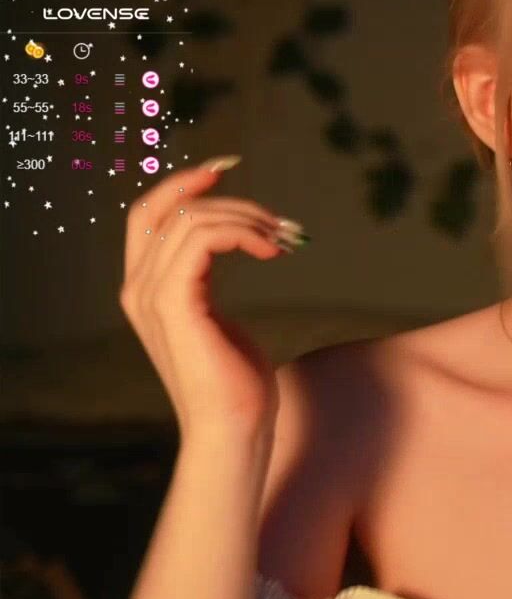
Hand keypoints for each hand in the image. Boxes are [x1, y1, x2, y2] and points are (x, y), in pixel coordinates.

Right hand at [117, 156, 307, 438]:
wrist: (234, 430)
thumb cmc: (237, 384)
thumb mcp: (220, 320)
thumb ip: (211, 282)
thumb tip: (242, 243)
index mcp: (146, 289)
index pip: (148, 214)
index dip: (182, 184)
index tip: (227, 169)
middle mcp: (139, 288)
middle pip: (167, 208)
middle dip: (223, 197)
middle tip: (279, 220)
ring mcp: (151, 296)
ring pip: (191, 219)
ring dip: (246, 220)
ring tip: (285, 242)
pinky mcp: (175, 304)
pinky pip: (201, 239)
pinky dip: (241, 233)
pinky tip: (271, 251)